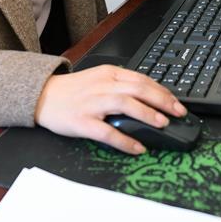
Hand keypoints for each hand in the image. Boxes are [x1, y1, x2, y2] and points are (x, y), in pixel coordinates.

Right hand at [34, 65, 186, 153]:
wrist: (43, 96)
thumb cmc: (74, 90)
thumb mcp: (99, 78)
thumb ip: (121, 85)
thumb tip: (150, 97)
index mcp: (109, 74)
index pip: (142, 79)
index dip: (162, 90)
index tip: (176, 101)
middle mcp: (102, 86)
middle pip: (138, 89)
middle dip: (162, 100)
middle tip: (178, 112)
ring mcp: (92, 103)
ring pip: (125, 104)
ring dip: (147, 113)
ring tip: (163, 124)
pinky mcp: (82, 122)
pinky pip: (107, 132)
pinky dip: (125, 140)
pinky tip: (137, 147)